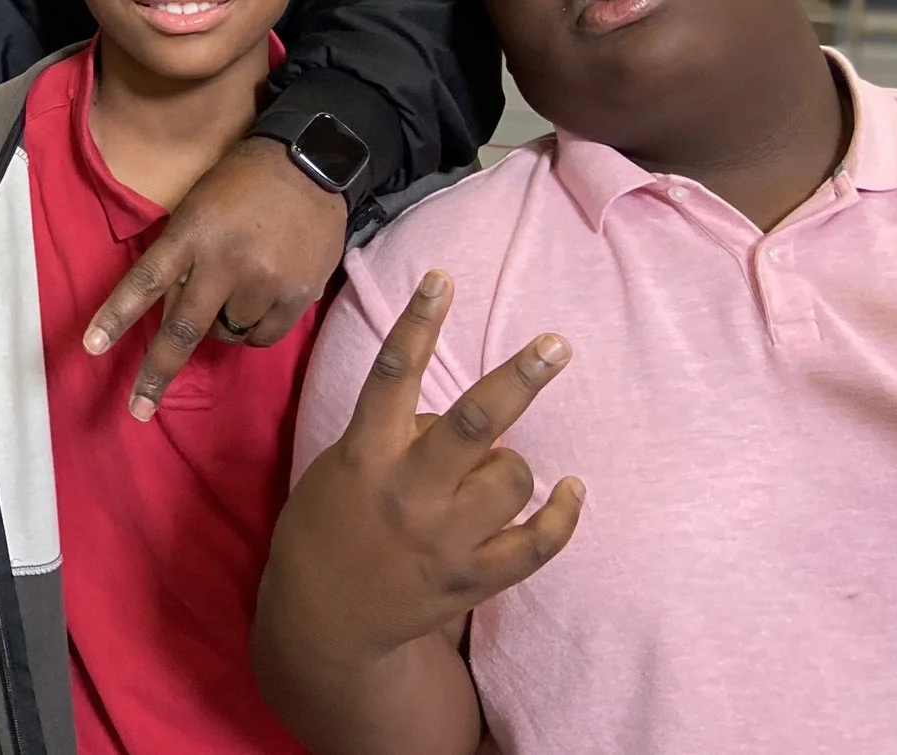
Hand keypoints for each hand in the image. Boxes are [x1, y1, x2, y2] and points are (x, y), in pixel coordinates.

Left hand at [82, 133, 349, 418]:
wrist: (311, 164)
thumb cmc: (240, 184)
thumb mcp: (197, 207)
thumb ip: (181, 258)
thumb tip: (168, 315)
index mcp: (191, 233)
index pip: (145, 281)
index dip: (116, 316)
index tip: (91, 347)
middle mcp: (225, 262)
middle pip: (184, 331)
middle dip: (157, 374)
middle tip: (138, 409)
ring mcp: (264, 282)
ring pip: (225, 335)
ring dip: (219, 325)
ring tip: (232, 289)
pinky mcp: (297, 296)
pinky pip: (261, 337)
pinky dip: (252, 330)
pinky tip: (259, 300)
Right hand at [268, 273, 581, 661]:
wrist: (324, 617)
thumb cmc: (326, 524)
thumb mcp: (342, 465)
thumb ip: (393, 434)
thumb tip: (454, 417)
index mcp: (366, 454)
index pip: (393, 375)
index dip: (417, 323)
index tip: (442, 279)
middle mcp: (409, 491)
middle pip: (473, 422)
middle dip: (520, 378)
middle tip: (556, 345)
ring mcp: (445, 538)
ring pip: (512, 477)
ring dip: (513, 465)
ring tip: (492, 472)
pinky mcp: (473, 579)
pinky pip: (536, 544)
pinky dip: (561, 516)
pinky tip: (571, 490)